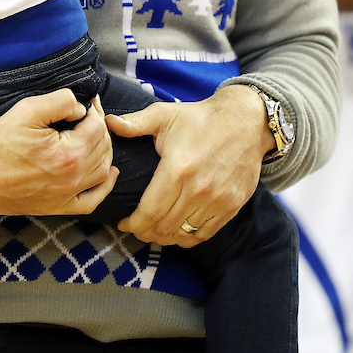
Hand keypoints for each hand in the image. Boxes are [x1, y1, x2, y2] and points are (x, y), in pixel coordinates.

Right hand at [0, 90, 117, 215]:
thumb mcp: (28, 109)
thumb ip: (61, 102)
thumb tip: (81, 108)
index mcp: (68, 153)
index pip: (98, 128)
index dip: (96, 111)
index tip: (89, 103)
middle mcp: (73, 178)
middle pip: (104, 149)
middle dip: (100, 129)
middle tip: (89, 116)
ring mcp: (66, 195)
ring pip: (102, 172)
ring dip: (104, 152)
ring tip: (94, 137)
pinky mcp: (57, 206)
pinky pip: (91, 201)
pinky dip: (104, 187)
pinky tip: (108, 174)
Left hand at [107, 84, 273, 246]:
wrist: (245, 121)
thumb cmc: (200, 118)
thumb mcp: (164, 114)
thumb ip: (135, 123)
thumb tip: (108, 123)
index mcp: (177, 169)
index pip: (150, 212)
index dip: (133, 224)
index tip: (123, 223)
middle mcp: (198, 189)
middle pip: (164, 227)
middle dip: (145, 232)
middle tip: (136, 228)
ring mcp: (218, 200)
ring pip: (183, 234)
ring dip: (164, 237)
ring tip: (153, 231)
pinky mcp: (232, 206)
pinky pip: (205, 233)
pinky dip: (187, 238)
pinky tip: (177, 233)